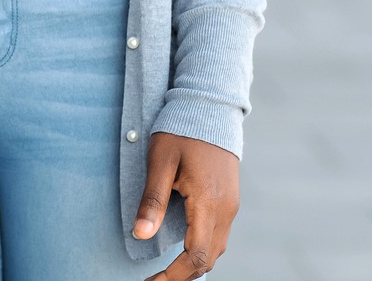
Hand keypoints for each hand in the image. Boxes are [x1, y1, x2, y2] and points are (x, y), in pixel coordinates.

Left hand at [136, 131, 240, 279]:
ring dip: (194, 265)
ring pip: (216, 249)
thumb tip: (140, 235)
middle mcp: (225, 209)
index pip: (196, 255)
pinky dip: (202, 250)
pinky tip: (184, 250)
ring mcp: (230, 206)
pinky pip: (218, 235)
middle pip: (208, 258)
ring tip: (167, 272)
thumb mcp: (160, 162)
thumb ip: (152, 200)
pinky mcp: (229, 200)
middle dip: (183, 276)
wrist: (210, 108)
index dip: (175, 276)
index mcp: (208, 203)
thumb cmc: (181, 131)